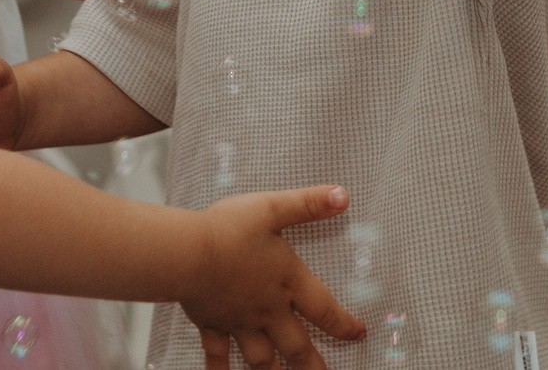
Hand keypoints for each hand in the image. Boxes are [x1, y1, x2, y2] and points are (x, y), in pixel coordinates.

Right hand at [181, 185, 365, 369]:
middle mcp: (268, 309)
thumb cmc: (228, 229)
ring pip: (261, 358)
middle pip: (297, 347)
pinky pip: (218, 355)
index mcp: (288, 282)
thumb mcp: (273, 208)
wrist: (188, 254)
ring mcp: (239, 321)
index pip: (325, 310)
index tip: (359, 335)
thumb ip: (308, 203)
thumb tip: (343, 195)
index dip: (344, 325)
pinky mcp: (212, 324)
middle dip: (313, 366)